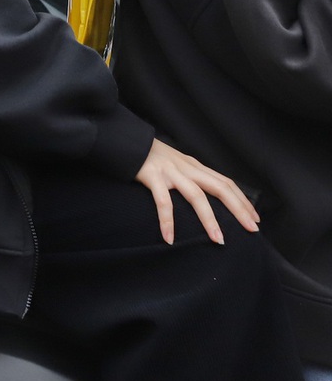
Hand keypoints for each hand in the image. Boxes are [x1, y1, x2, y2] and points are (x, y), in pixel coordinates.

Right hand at [135, 138, 259, 245]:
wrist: (126, 141)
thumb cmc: (150, 155)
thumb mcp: (176, 162)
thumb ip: (190, 175)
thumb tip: (205, 194)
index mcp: (195, 166)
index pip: (226, 183)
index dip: (242, 201)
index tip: (255, 218)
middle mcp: (187, 168)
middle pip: (220, 188)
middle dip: (238, 209)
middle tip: (251, 230)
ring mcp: (170, 172)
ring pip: (196, 196)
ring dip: (209, 220)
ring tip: (218, 240)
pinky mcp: (152, 177)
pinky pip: (163, 202)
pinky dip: (167, 221)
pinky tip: (169, 238)